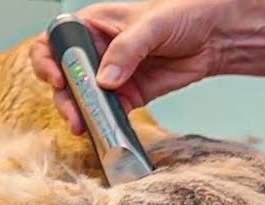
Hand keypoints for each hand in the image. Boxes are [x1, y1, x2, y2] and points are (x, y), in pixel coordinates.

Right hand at [30, 0, 235, 133]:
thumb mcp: (152, 25)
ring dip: (80, 114)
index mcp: (91, 25)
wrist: (216, 35)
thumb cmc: (183, 13)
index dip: (48, 62)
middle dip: (64, 98)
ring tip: (84, 127)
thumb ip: (126, 50)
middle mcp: (94, 52)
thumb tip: (104, 81)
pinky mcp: (125, 96)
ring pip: (81, 100)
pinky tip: (104, 131)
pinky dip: (103, 123)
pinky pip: (106, 113)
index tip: (59, 79)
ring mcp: (107, 76)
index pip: (53, 43)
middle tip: (74, 114)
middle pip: (63, 78)